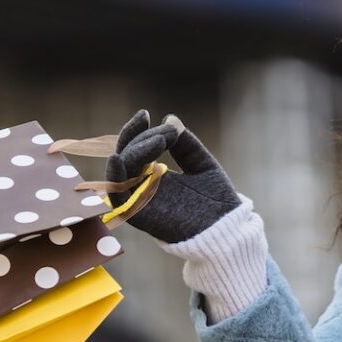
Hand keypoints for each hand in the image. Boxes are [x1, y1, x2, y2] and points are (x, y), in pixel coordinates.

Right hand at [106, 110, 242, 243]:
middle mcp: (144, 186)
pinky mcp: (139, 214)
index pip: (136, 149)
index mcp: (156, 175)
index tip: (147, 114)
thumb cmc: (217, 199)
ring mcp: (140, 199)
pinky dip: (114, 176)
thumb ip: (186, 145)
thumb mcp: (202, 164)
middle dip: (137, 137)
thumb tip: (170, 118)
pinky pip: (118, 195)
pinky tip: (119, 157)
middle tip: (165, 132)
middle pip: (125, 156)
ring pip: (122, 171)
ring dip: (135, 150)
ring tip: (160, 140)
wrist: (228, 227)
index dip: (137, 131)